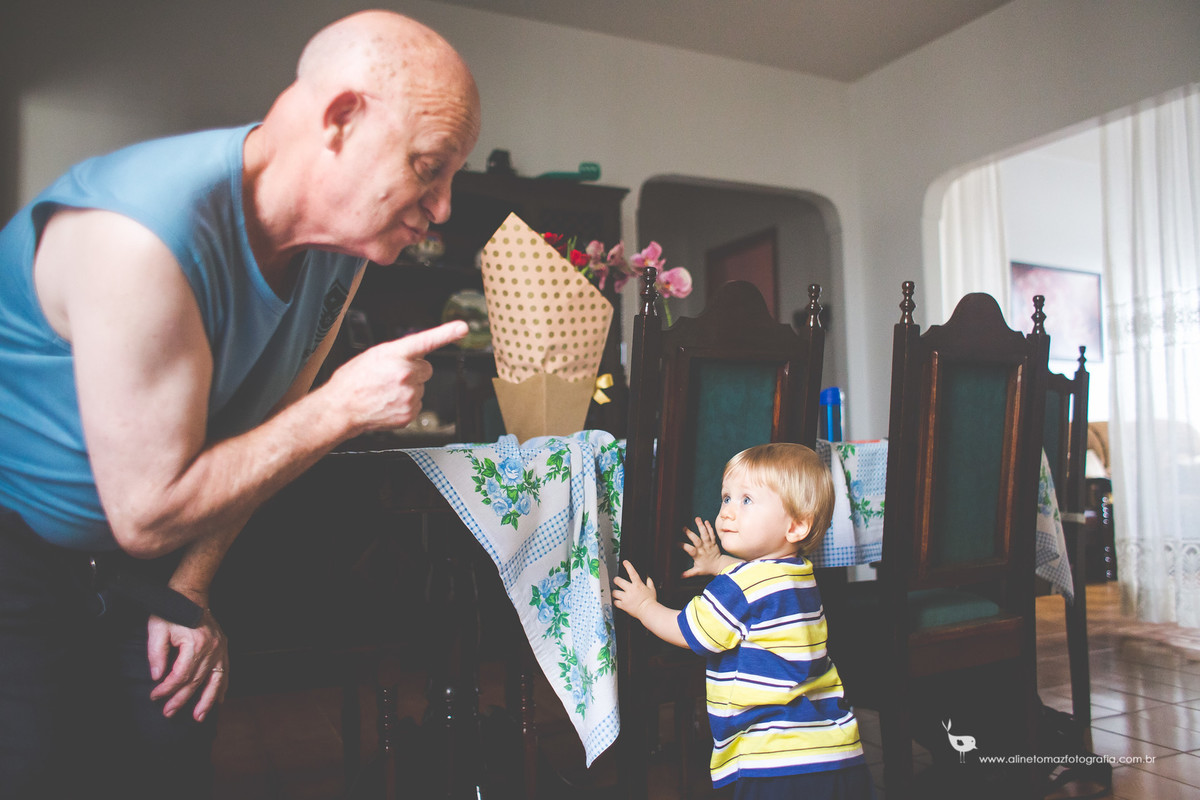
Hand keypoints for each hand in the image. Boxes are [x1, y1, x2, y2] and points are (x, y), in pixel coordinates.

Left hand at [147, 608, 227, 721]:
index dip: (166, 688)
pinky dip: (221, 687)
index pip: (180, 675)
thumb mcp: (156, 629)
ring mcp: (220, 648)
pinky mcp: (223, 648)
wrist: (190, 594)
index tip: (154, 696)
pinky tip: (218, 700)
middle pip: (196, 681)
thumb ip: (156, 654)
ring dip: (207, 701)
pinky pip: (225, 672)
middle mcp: (212, 648)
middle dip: (181, 699)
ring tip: (198, 717)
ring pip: (215, 680)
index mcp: (195, 643)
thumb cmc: (171, 611)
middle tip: (168, 713)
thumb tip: (157, 676)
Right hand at [328, 320, 467, 432]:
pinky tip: (389, 402)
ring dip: (408, 388)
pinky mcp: (410, 413)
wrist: (341, 408)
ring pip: (421, 387)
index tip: (462, 328)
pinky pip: (417, 404)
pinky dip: (406, 404)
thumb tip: (415, 356)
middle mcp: (405, 374)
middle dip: (414, 371)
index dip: (446, 333)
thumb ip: (399, 353)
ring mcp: (409, 395)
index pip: (426, 341)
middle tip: (392, 376)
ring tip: (386, 390)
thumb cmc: (353, 381)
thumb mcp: (374, 355)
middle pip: (426, 369)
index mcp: (395, 355)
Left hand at [612, 560, 657, 620]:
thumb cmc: (651, 601)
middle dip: (616, 580)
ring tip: (616, 593)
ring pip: (615, 592)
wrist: (648, 612)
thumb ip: (650, 583)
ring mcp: (626, 598)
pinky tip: (618, 601)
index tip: (625, 562)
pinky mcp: (623, 605)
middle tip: (616, 581)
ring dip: (615, 592)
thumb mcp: (652, 590)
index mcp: (638, 585)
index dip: (628, 566)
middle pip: (618, 581)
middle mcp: (630, 590)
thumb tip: (648, 577)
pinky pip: (616, 602)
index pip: (632, 572)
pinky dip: (616, 602)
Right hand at [681, 517, 723, 576]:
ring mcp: (709, 544)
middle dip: (690, 533)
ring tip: (697, 519)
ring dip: (701, 526)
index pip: (689, 549)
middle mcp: (703, 549)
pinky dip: (709, 527)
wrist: (720, 566)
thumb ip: (688, 573)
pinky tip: (706, 521)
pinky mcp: (714, 542)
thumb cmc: (707, 568)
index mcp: (698, 555)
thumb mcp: (697, 572)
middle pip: (697, 540)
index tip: (675, 543)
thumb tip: (678, 576)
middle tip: (683, 527)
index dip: (683, 546)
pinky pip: (712, 534)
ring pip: (705, 534)